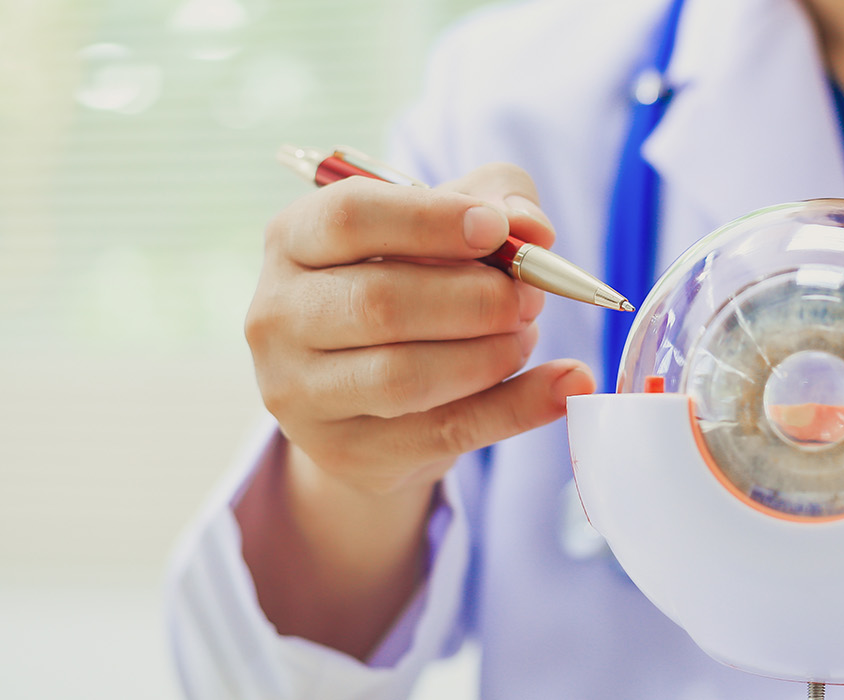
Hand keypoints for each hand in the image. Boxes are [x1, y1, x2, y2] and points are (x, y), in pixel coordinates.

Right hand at [246, 162, 597, 498]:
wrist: (368, 393)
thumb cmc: (408, 280)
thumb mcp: (445, 222)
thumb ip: (495, 200)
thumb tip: (533, 229)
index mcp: (292, 240)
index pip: (348, 218)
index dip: (430, 221)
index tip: (496, 231)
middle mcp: (276, 316)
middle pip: (380, 304)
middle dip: (476, 299)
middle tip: (528, 298)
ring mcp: (299, 393)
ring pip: (405, 376)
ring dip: (490, 354)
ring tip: (524, 336)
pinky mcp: (344, 453)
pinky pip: (444, 432)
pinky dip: (518, 408)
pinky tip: (567, 385)